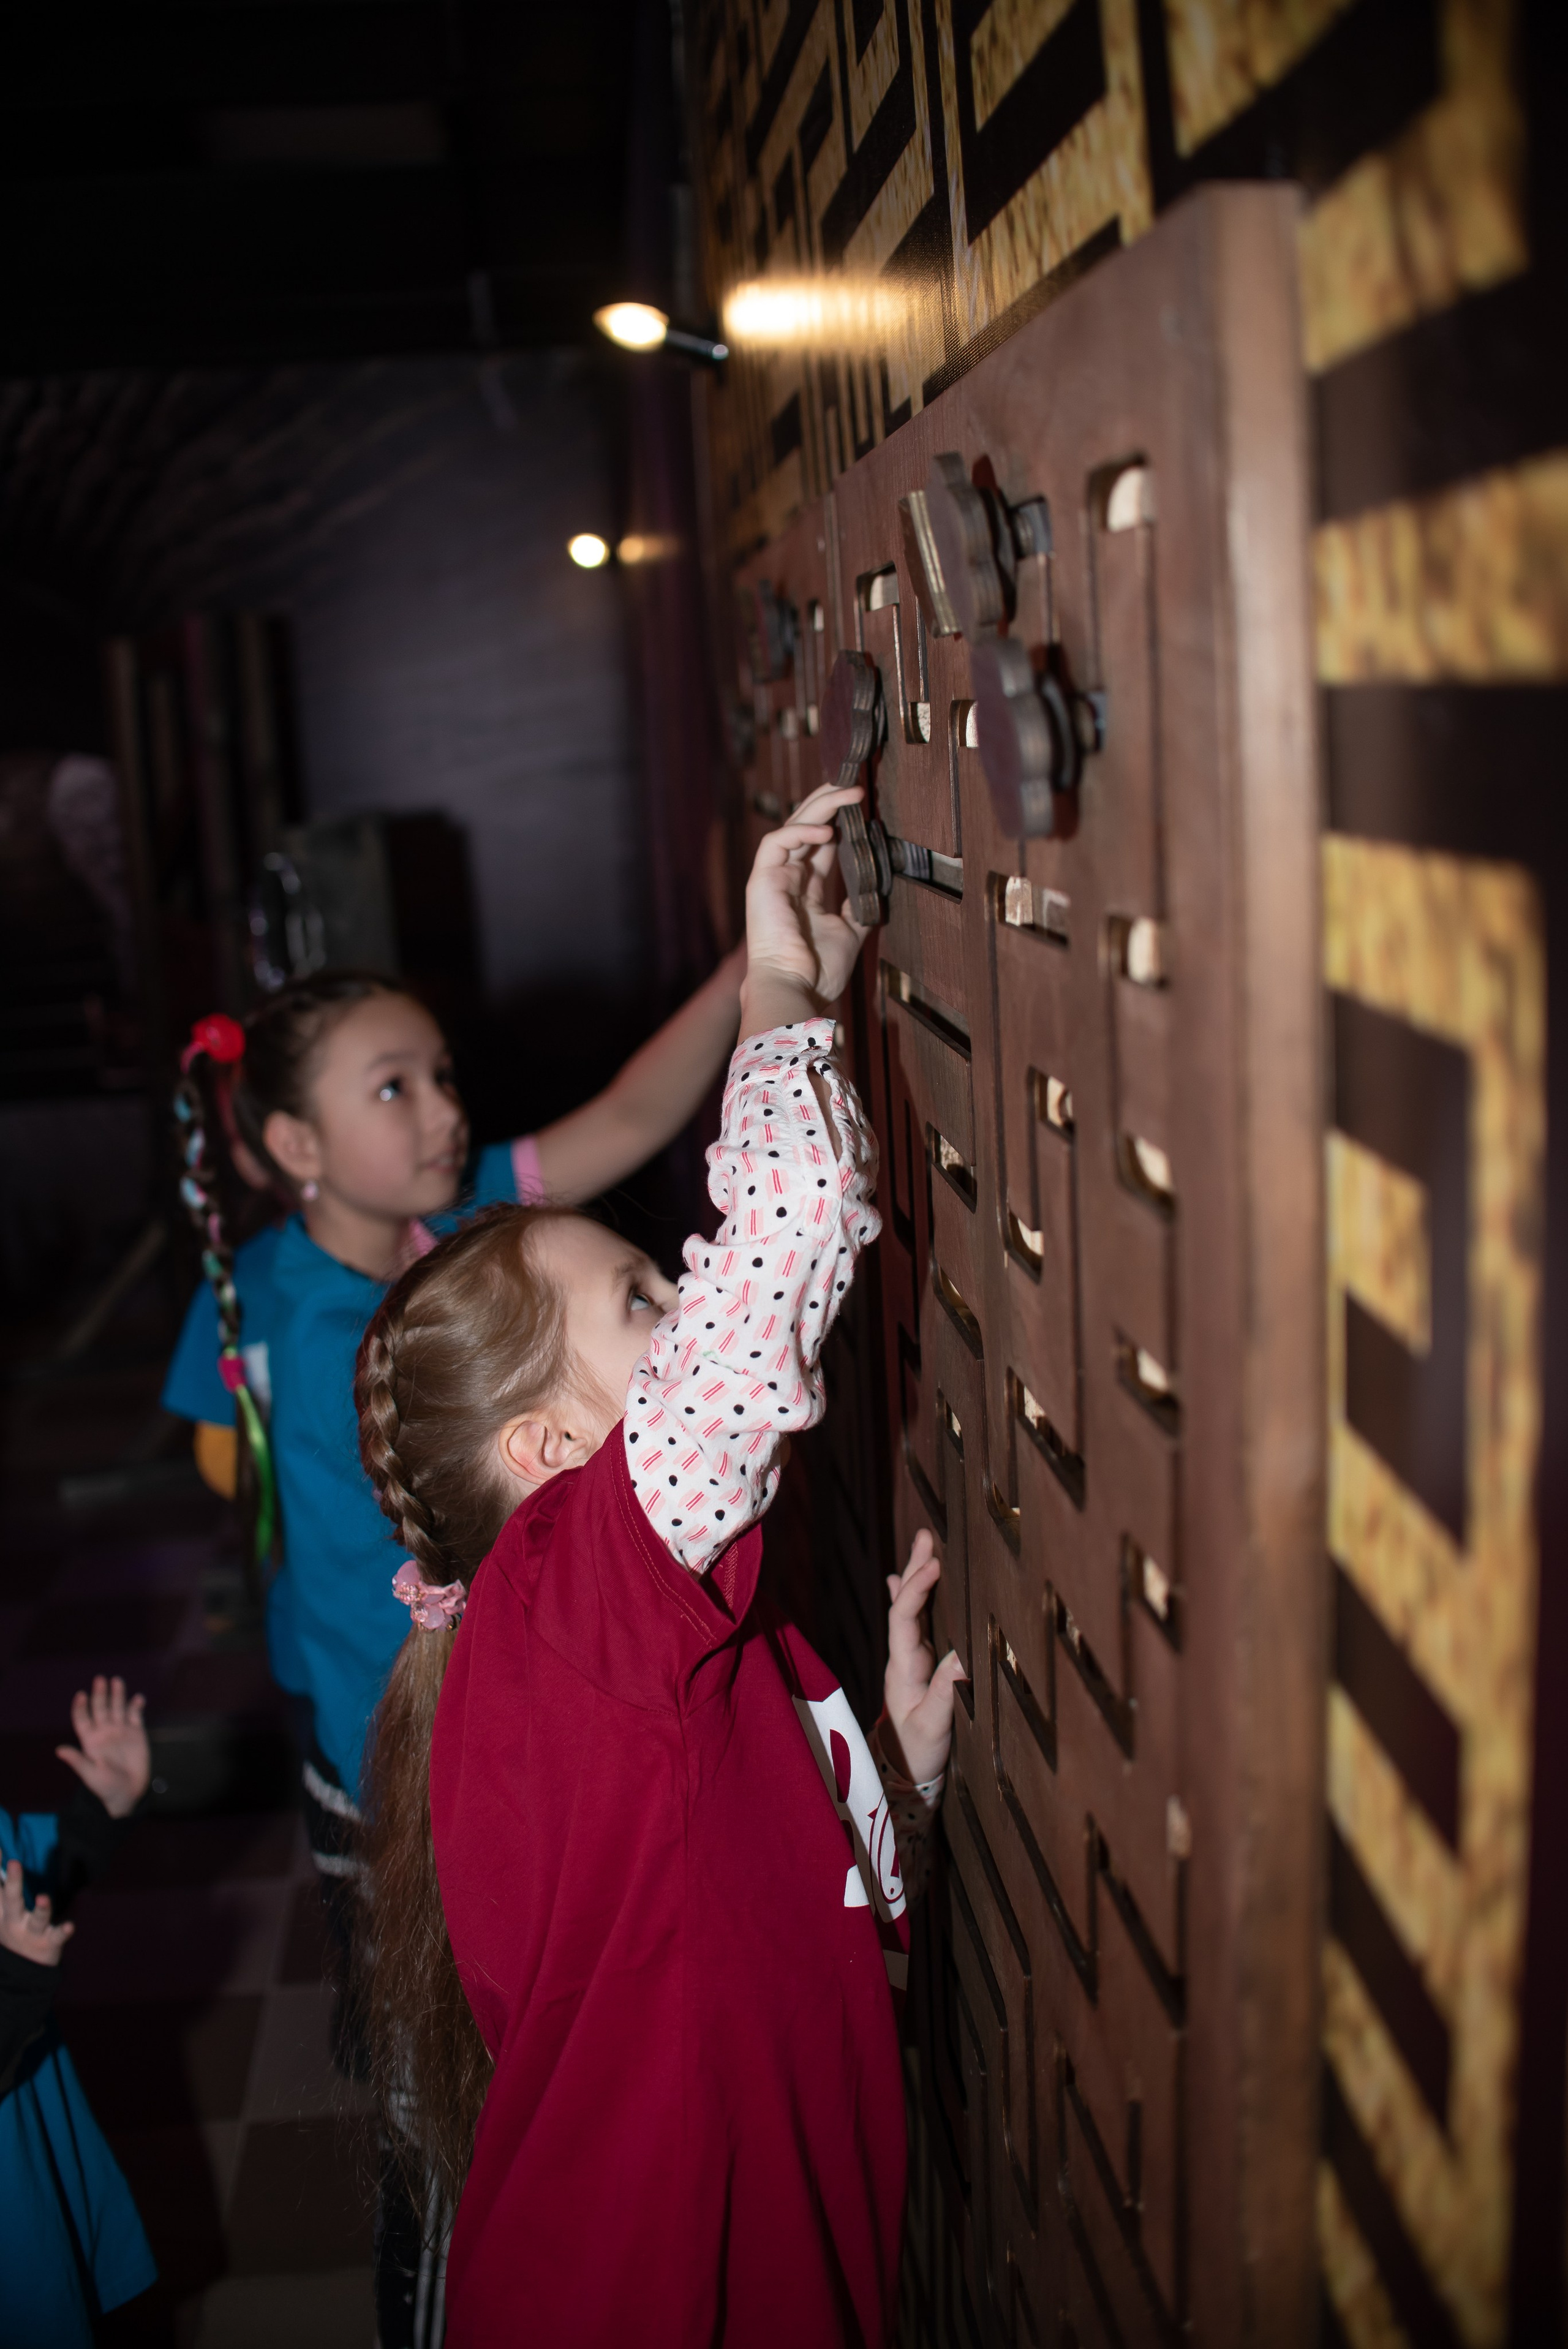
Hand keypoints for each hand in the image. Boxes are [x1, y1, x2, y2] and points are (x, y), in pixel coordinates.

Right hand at [0, 1860, 70, 1966]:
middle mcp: (14, 1921)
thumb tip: (0, 1851)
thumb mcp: (1, 1909)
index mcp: (1, 1912)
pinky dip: (63, 1931)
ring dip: (41, 1908)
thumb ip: (1, 1884)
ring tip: (43, 1898)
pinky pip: (57, 1936)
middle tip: (15, 1863)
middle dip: (14, 1883)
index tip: (0, 1853)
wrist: (21, 1971)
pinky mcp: (50, 1942)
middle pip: (12, 1900)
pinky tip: (70, 1926)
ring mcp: (32, 1932)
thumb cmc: (13, 1928)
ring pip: (37, 1919)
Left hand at [56, 1677, 149, 1819]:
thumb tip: (58, 1750)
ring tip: (116, 1681)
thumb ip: (77, 1761)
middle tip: (100, 1679)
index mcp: (90, 1741)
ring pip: (118, 1707)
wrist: (129, 1793)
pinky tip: (137, 1698)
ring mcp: (120, 1730)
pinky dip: (136, 1706)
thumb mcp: (90, 1775)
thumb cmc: (105, 1787)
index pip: (82, 1719)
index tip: (81, 1695)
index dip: (80, 1708)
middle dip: (100, 1694)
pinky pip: (135, 1715)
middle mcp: (104, 1732)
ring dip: (117, 1694)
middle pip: (100, 1708)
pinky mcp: (137, 1732)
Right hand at [742, 783, 869, 1016]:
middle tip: (854, 784)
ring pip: (792, 826)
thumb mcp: (849, 932)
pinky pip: (777, 842)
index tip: (863, 805)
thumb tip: (874, 894)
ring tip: (849, 792)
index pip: (821, 844)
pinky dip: (801, 832)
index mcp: (806, 889)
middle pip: (806, 828)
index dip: (840, 821)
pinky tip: (827, 831)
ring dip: (821, 807)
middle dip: (828, 803)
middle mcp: (789, 878)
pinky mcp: (762, 880)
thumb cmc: (818, 968)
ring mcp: (774, 877)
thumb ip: (856, 909)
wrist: (796, 987)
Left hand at [883, 1528, 965, 1785]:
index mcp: (902, 1668)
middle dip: (915, 1570)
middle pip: (904, 1605)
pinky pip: (916, 1624)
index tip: (933, 1565)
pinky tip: (905, 1580)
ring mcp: (910, 1660)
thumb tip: (966, 1656)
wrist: (903, 1774)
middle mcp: (902, 1657)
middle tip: (926, 1536)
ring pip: (911, 1610)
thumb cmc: (918, 1752)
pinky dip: (915, 1599)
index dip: (917, 1590)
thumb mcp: (935, 1726)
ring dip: (917, 1578)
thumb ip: (948, 1691)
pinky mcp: (920, 1666)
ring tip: (924, 1546)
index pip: (904, 1618)